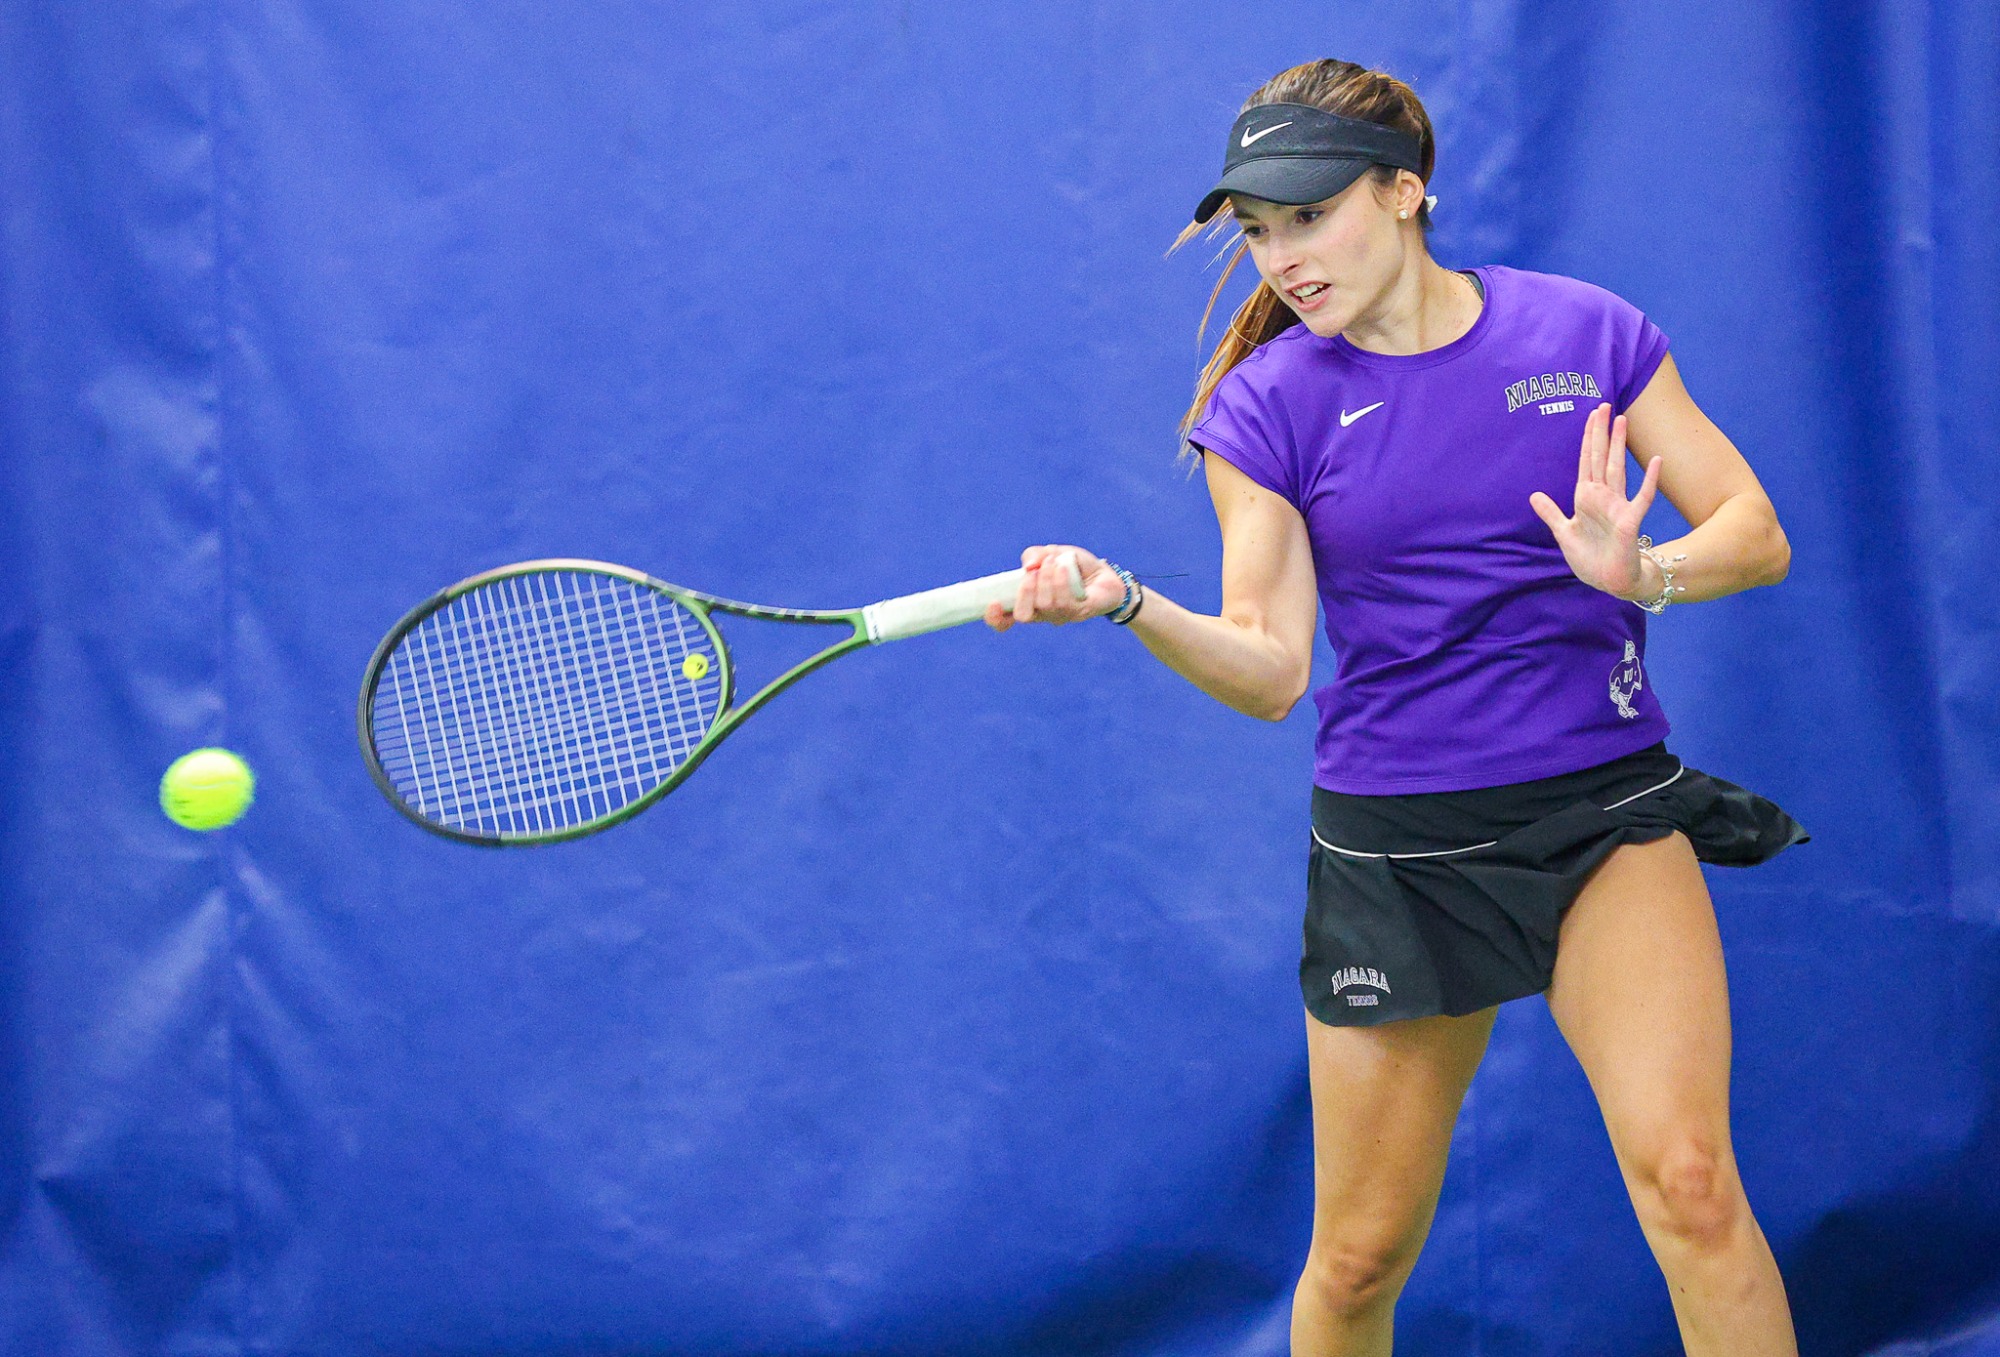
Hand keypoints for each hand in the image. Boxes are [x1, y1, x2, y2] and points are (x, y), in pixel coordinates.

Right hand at [984, 545, 1126, 630]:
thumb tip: (1029, 566)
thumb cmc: (1073, 566)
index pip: (1006, 621)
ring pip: (1045, 605)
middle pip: (1024, 616)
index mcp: (1028, 603)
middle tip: (1033, 572)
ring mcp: (1061, 617)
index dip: (995, 618)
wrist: (1104, 573)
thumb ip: (1034, 555)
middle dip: (1024, 591)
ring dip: (1046, 578)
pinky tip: (1065, 566)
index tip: (993, 604)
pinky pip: (1065, 602)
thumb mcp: (1051, 553)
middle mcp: (1042, 614)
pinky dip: (1061, 579)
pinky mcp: (1079, 613)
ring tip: (1055, 560)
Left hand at [1530, 403, 1662, 599]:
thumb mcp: (1564, 533)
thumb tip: (1533, 495)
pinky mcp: (1630, 521)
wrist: (1610, 580)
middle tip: (1603, 405)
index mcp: (1587, 498)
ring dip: (1619, 445)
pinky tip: (1656, 461)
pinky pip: (1643, 498)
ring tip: (1622, 421)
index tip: (1591, 415)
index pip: (1587, 461)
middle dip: (1601, 433)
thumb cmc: (1591, 557)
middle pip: (1602, 458)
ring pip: (1618, 469)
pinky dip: (1650, 480)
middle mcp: (1603, 497)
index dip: (1588, 439)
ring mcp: (1618, 506)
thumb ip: (1551, 513)